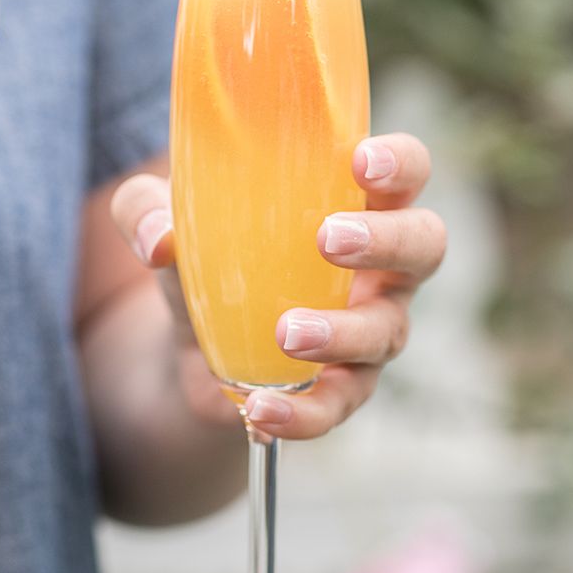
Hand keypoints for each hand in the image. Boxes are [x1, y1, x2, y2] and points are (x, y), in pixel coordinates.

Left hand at [110, 133, 445, 438]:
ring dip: (341, 332)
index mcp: (356, 203)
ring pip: (386, 331)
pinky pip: (339, 405)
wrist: (191, 344)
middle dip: (387, 239)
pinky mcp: (343, 388)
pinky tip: (264, 410)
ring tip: (286, 333)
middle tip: (329, 239)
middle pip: (425, 244)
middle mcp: (381, 266)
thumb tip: (160, 239)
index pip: (407, 170)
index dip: (400, 163)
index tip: (360, 161)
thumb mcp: (164, 219)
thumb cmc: (206, 253)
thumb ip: (148, 210)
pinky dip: (304, 412)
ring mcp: (370, 329)